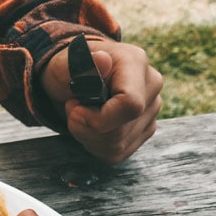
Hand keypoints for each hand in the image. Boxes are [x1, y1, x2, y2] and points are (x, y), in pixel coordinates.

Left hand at [41, 38, 162, 164]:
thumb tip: (102, 60)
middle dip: (85, 129)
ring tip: (81, 116)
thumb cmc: (69, 70)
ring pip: (117, 147)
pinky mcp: (145, 130)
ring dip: (88, 137)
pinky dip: (95, 146)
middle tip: (72, 109)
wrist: (75, 78)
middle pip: (120, 133)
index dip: (98, 119)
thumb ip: (79, 65)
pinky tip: (90, 127)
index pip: (130, 106)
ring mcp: (151, 110)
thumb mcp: (63, 64)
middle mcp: (151, 87)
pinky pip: (116, 154)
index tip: (75, 109)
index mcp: (135, 63)